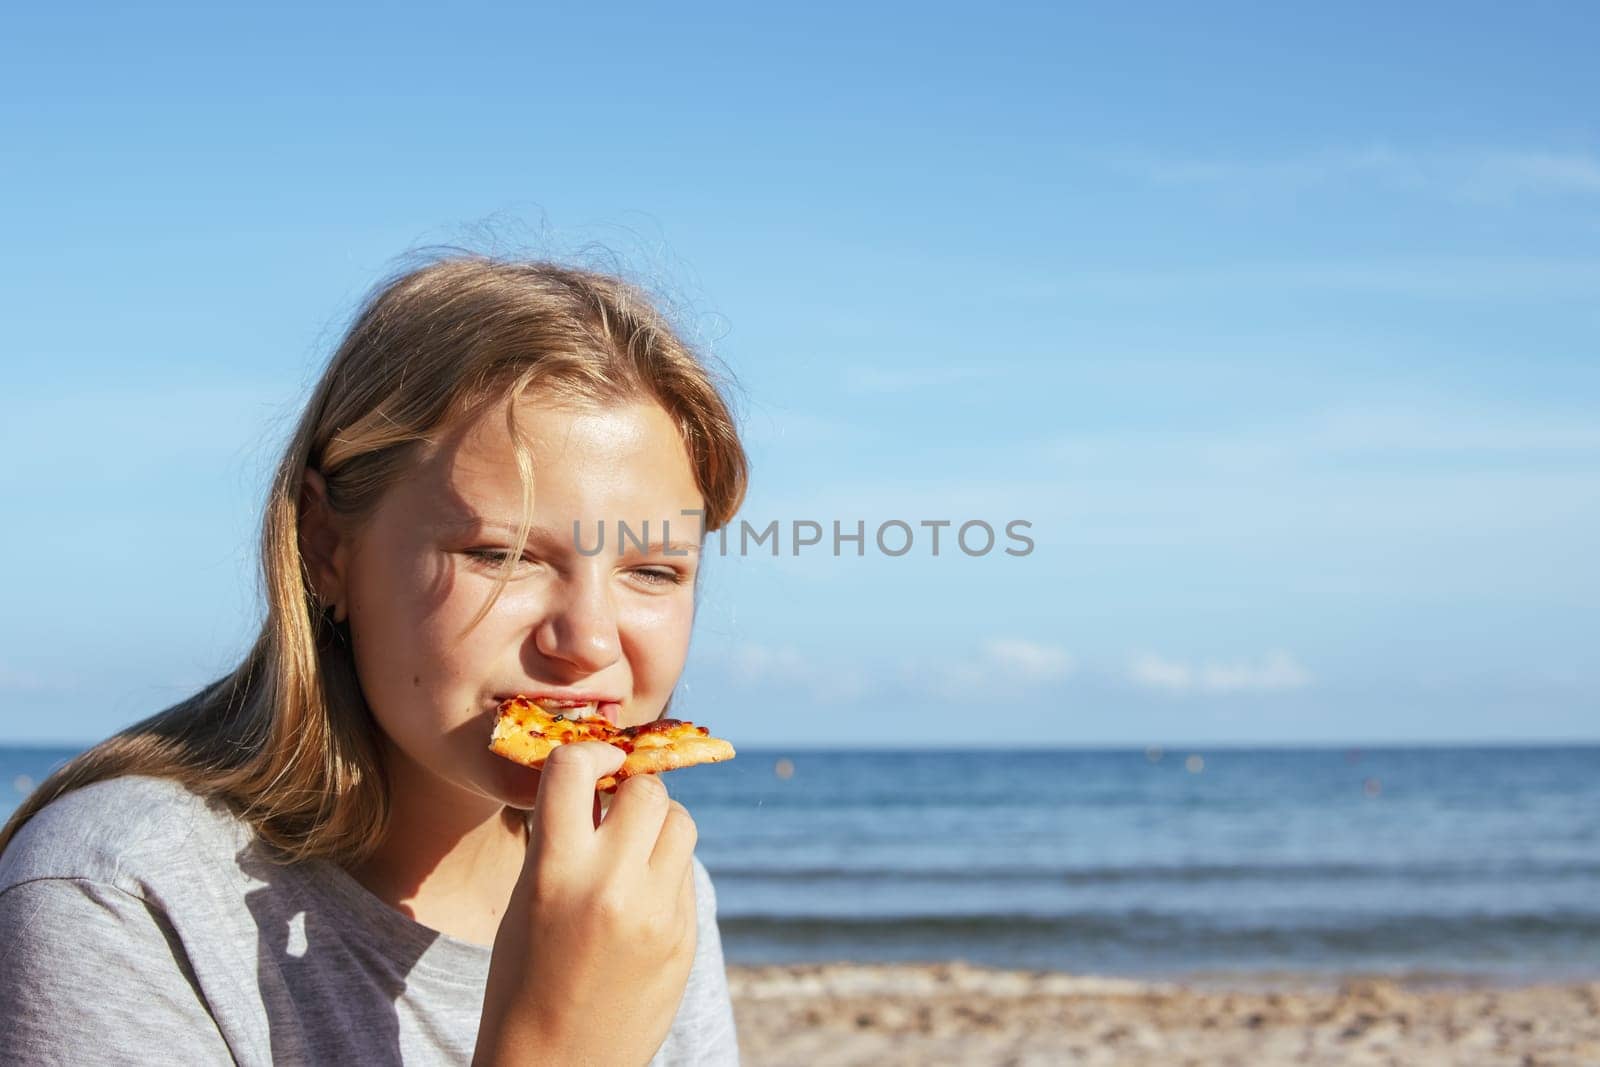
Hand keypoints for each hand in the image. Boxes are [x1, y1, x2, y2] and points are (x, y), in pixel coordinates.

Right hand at [474, 743, 699, 1065]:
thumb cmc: (524, 979)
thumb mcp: (527, 899)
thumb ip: (563, 838)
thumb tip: (600, 779)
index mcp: (554, 871)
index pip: (575, 768)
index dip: (587, 754)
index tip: (591, 763)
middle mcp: (612, 886)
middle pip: (647, 790)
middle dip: (633, 791)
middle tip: (616, 810)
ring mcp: (657, 913)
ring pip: (681, 823)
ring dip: (660, 824)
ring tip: (634, 851)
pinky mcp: (685, 937)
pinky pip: (687, 873)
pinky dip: (668, 870)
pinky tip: (642, 899)